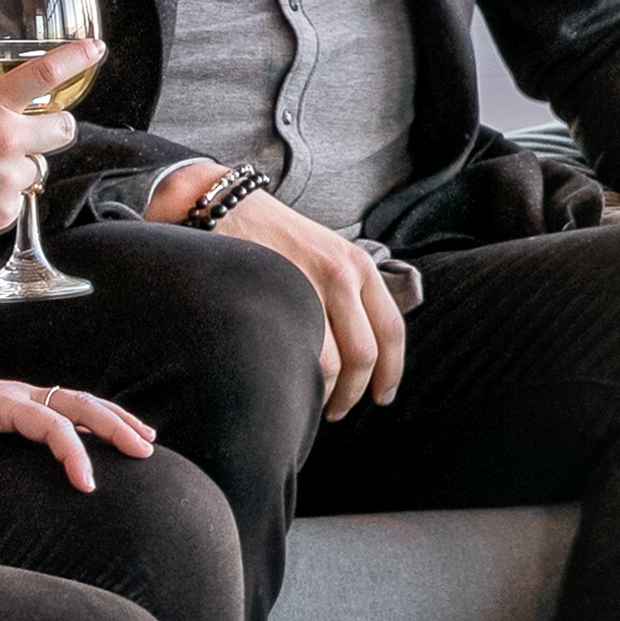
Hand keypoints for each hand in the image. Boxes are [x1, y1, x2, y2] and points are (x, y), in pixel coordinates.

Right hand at [0, 38, 90, 252]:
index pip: (43, 75)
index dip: (75, 58)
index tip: (95, 49)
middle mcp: (6, 143)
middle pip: (64, 129)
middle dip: (54, 127)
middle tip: (33, 130)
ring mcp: (7, 181)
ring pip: (36, 168)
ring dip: (17, 166)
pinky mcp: (2, 214)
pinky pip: (17, 201)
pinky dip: (0, 198)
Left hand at [0, 371, 157, 511]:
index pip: (49, 423)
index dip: (73, 453)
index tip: (87, 485)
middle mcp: (17, 392)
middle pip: (78, 402)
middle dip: (114, 426)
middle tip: (144, 452)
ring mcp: (22, 394)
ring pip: (79, 399)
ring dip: (114, 417)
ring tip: (146, 439)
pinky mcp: (21, 402)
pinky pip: (67, 405)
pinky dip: (97, 415)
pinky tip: (115, 428)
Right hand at [152, 169, 409, 415]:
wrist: (227, 210)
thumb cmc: (277, 242)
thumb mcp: (328, 256)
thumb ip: (349, 296)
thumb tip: (363, 355)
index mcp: (360, 266)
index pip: (391, 330)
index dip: (391, 372)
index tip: (383, 397)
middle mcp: (341, 274)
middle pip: (364, 354)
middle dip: (355, 393)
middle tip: (338, 411)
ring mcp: (307, 285)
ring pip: (330, 362)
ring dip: (324, 394)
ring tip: (310, 404)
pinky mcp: (274, 295)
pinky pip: (294, 352)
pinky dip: (296, 380)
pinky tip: (288, 388)